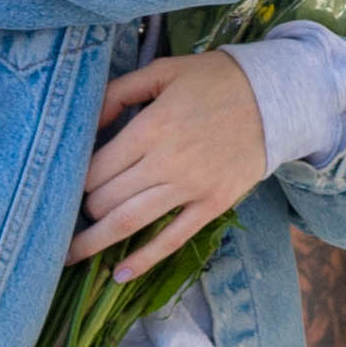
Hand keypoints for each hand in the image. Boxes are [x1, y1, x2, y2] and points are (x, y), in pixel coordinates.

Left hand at [70, 50, 266, 280]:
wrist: (276, 99)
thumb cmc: (215, 81)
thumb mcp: (163, 71)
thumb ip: (119, 93)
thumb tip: (87, 123)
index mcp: (151, 127)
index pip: (96, 169)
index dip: (77, 181)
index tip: (71, 185)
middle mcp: (166, 162)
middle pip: (107, 198)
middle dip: (86, 207)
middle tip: (78, 209)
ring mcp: (191, 188)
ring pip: (129, 223)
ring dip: (95, 242)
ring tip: (69, 255)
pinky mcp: (212, 206)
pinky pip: (172, 240)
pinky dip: (142, 261)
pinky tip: (118, 275)